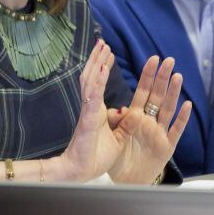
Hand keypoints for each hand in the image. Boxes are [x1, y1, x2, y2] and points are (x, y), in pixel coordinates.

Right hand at [58, 40, 141, 181]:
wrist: (81, 172)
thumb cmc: (95, 157)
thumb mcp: (118, 138)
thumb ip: (124, 124)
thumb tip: (133, 111)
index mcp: (97, 111)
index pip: (99, 84)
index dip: (103, 68)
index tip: (108, 54)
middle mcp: (91, 108)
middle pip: (92, 77)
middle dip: (97, 59)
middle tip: (103, 42)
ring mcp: (89, 112)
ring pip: (91, 81)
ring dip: (97, 63)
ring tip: (103, 47)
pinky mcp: (88, 120)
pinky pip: (93, 97)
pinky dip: (97, 82)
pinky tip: (101, 69)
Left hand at [108, 56, 191, 183]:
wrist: (126, 181)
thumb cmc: (118, 158)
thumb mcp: (113, 138)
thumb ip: (116, 123)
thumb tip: (120, 109)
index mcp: (136, 117)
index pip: (143, 92)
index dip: (148, 76)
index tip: (153, 59)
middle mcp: (150, 122)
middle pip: (158, 96)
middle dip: (163, 78)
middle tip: (169, 60)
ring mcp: (159, 133)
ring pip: (168, 109)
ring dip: (173, 93)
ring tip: (178, 76)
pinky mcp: (166, 147)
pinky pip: (175, 130)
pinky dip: (182, 118)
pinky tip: (187, 105)